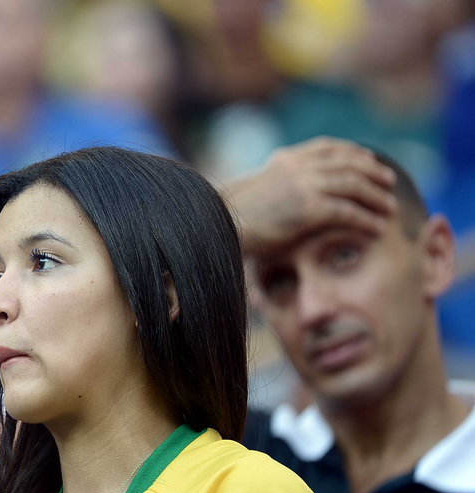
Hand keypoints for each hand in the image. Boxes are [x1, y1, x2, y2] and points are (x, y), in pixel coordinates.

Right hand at [227, 137, 397, 253]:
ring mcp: (305, 185)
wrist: (219, 223)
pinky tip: (376, 228)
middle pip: (349, 163)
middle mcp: (300, 166)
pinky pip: (348, 212)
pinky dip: (366, 220)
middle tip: (390, 183)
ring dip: (376, 197)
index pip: (330, 147)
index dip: (354, 153)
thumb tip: (288, 190)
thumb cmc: (231, 213)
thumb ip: (278, 180)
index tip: (370, 161)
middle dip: (374, 172)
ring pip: (354, 185)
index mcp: (288, 158)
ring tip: (390, 208)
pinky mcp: (309, 208)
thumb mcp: (257, 186)